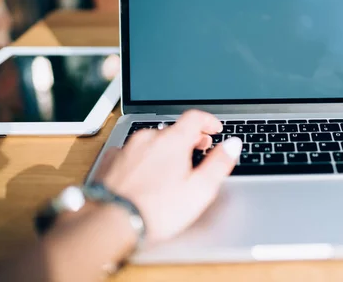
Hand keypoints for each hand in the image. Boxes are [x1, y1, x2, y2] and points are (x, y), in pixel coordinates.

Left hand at [94, 110, 241, 243]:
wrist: (109, 224)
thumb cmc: (156, 210)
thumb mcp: (200, 190)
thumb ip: (219, 163)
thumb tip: (233, 145)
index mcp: (172, 141)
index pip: (195, 117)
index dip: (208, 121)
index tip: (214, 129)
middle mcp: (148, 138)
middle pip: (173, 129)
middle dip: (189, 138)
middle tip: (199, 149)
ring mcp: (126, 149)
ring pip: (152, 141)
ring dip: (165, 148)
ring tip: (172, 166)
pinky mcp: (110, 162)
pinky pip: (132, 152)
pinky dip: (143, 158)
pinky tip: (145, 173)